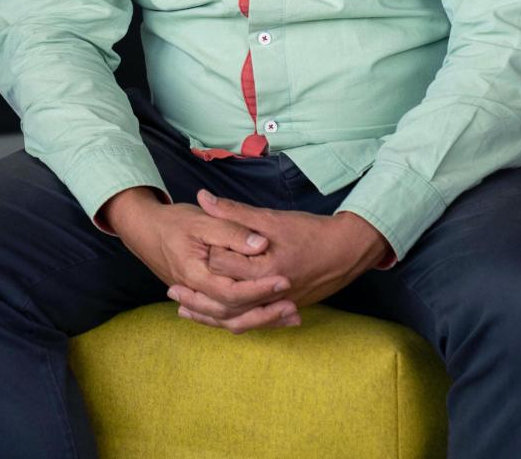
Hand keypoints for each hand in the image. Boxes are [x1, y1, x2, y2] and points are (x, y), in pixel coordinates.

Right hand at [99, 186, 299, 333]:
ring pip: (231, 320)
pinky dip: (250, 318)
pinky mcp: (204, 298)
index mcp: (195, 275)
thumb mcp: (203, 221)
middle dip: (266, 312)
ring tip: (291, 318)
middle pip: (233, 313)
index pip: (231, 292)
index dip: (259, 289)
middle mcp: (197, 294)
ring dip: (262, 321)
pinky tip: (272, 316)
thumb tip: (260, 244)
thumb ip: (232, 231)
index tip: (284, 280)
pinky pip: (227, 317)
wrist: (146, 229)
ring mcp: (199, 299)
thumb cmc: (175, 222)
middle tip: (294, 306)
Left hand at [165, 190, 389, 321]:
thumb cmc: (311, 231)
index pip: (222, 267)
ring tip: (186, 310)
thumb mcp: (272, 218)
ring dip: (209, 315)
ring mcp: (277, 305)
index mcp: (264, 268)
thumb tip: (204, 198)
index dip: (205, 257)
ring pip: (236, 319)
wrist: (348, 251)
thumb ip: (235, 212)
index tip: (188, 250)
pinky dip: (231, 320)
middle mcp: (269, 293)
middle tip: (172, 291)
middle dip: (197, 296)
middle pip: (224, 300)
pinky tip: (218, 318)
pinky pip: (252, 322)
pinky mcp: (283, 310)